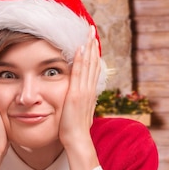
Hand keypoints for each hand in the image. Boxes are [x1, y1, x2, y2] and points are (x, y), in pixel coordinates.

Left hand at [59, 26, 100, 146]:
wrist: (77, 140)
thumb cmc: (75, 130)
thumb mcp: (78, 112)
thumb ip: (79, 102)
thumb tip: (78, 97)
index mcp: (89, 92)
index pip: (93, 68)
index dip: (93, 53)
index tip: (92, 41)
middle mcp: (89, 89)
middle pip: (93, 62)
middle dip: (92, 45)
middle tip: (91, 29)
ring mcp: (84, 91)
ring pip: (88, 64)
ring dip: (88, 47)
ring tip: (88, 33)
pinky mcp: (76, 94)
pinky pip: (78, 73)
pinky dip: (80, 60)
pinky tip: (80, 48)